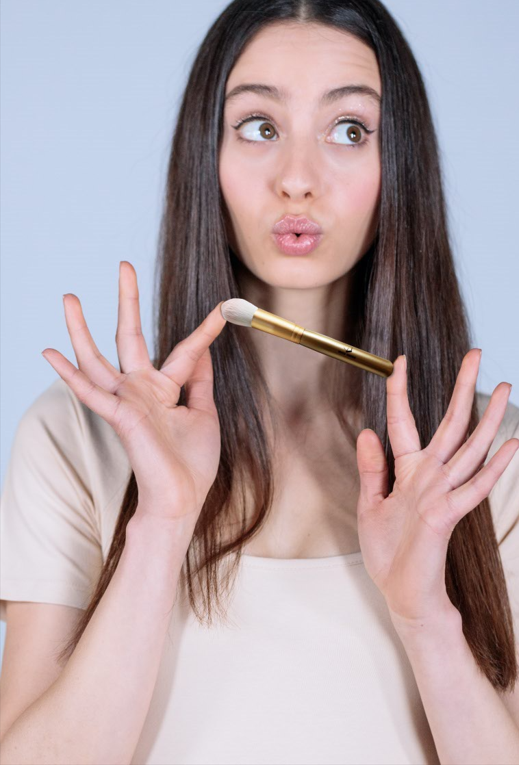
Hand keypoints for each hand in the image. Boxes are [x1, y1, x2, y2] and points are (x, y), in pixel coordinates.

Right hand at [42, 261, 226, 525]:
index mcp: (165, 389)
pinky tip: (49, 352)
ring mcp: (127, 400)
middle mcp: (142, 389)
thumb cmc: (192, 463)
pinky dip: (68, 372)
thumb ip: (200, 381)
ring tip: (70, 298)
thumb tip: (202, 351)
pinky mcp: (118, 415)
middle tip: (123, 266)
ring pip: (97, 357)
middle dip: (128, 300)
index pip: (184, 349)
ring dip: (82, 328)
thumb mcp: (204, 413)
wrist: (181, 497)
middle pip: (129, 336)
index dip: (204, 330)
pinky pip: (89, 390)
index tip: (223, 309)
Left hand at [355, 349, 518, 629]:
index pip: (403, 421)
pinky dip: (493, 466)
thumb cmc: (388, 552)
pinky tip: (510, 444)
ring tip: (505, 388)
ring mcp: (442, 493)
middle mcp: (429, 476)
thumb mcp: (369, 504)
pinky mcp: (448, 515)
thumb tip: (367, 431)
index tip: (399, 361)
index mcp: (407, 471)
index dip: (400, 391)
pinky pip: (474, 486)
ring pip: (470, 447)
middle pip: (449, 422)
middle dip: (461, 387)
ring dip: (488, 418)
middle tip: (475, 353)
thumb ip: (371, 468)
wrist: (401, 592)